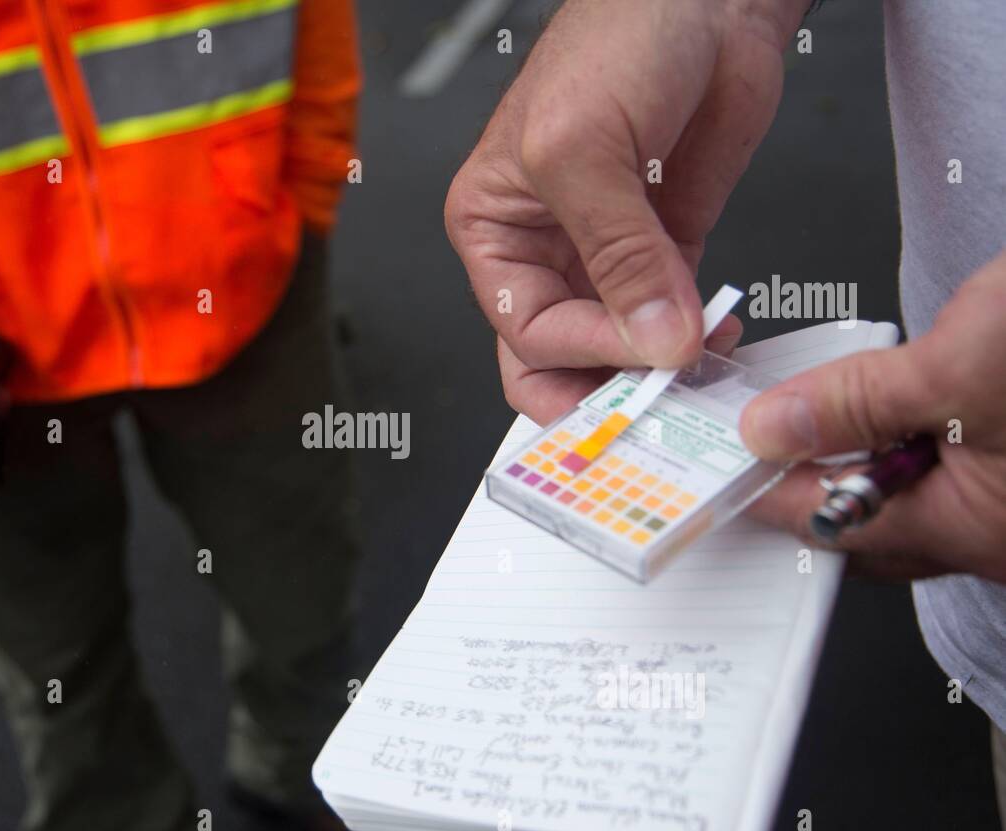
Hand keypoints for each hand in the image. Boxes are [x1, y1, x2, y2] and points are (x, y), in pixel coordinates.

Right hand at [445, 0, 809, 423]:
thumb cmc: (616, 35)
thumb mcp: (585, 148)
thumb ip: (617, 253)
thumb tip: (653, 336)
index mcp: (493, 228)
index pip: (526, 327)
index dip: (581, 353)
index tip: (639, 359)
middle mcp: (545, 250)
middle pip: (556, 358)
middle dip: (601, 388)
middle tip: (648, 409)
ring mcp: (608, 256)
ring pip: (617, 348)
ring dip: (657, 369)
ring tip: (696, 373)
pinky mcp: (667, 251)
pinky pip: (673, 319)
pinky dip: (695, 339)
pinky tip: (719, 336)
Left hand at [740, 249, 1005, 583]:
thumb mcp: (965, 367)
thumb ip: (860, 404)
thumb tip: (773, 428)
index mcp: (970, 527)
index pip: (826, 524)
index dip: (760, 490)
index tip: (712, 462)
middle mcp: (994, 530)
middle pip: (865, 518)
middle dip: (809, 475)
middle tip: (759, 428)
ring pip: (909, 488)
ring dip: (860, 448)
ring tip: (817, 405)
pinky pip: (950, 459)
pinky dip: (910, 429)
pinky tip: (900, 393)